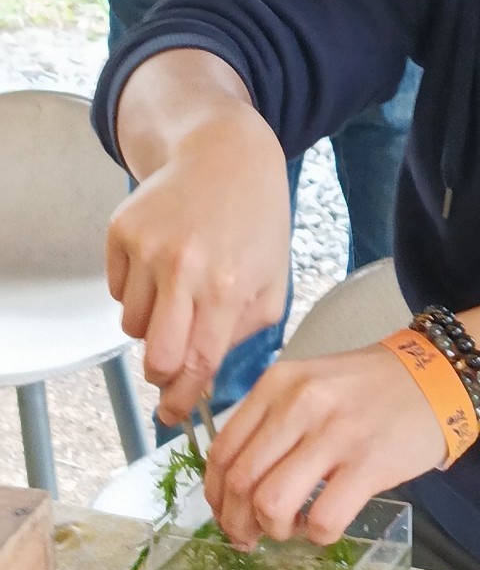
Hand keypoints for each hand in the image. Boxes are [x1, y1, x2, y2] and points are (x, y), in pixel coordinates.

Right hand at [106, 109, 291, 422]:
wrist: (227, 154)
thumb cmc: (257, 221)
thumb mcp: (273, 281)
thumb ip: (242, 335)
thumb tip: (204, 374)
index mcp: (227, 285)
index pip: (196, 363)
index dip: (182, 397)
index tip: (173, 415)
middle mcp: (183, 268)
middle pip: (153, 355)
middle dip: (161, 372)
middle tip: (171, 367)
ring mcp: (146, 247)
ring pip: (129, 324)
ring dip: (151, 323)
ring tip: (180, 293)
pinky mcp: (121, 231)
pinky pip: (116, 289)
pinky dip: (135, 290)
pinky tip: (164, 264)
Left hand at [204, 346, 447, 547]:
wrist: (439, 375)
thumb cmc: (371, 386)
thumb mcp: (310, 384)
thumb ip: (273, 421)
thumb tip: (237, 484)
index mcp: (277, 384)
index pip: (222, 451)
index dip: (215, 496)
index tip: (226, 515)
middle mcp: (299, 404)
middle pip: (240, 482)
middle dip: (238, 523)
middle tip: (251, 537)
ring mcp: (335, 433)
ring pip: (272, 504)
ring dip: (275, 530)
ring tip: (292, 528)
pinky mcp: (370, 462)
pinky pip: (323, 519)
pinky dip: (316, 535)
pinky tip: (325, 525)